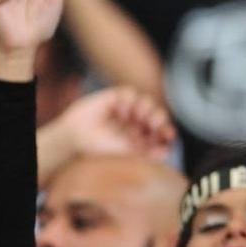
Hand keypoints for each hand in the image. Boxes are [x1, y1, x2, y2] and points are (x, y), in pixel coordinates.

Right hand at [52, 86, 175, 160]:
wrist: (74, 138)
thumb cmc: (98, 149)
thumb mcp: (125, 153)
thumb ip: (146, 153)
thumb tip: (167, 152)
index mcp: (139, 137)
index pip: (159, 132)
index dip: (166, 132)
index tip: (170, 135)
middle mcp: (135, 123)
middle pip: (156, 115)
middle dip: (159, 118)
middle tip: (155, 124)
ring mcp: (125, 109)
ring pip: (146, 103)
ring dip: (147, 108)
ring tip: (140, 116)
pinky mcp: (115, 97)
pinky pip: (130, 93)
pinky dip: (130, 100)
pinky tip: (123, 111)